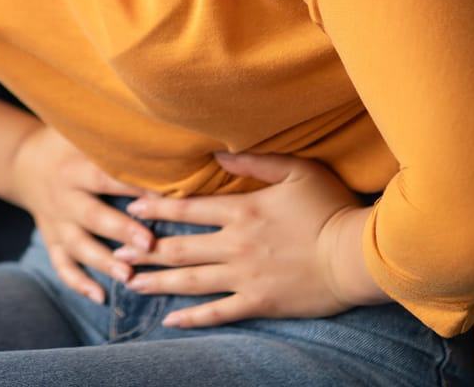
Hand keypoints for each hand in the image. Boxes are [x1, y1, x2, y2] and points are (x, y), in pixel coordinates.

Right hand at [7, 122, 159, 304]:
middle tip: (148, 243)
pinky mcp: (51, 239)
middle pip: (92, 215)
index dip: (131, 185)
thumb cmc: (67, 143)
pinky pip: (62, 265)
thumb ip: (113, 133)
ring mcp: (56, 222)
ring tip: (128, 275)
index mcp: (74, 167)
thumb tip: (159, 129)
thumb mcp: (80, 130)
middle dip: (120, 230)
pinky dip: (79, 282)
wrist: (23, 161)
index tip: (161, 195)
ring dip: (102, 262)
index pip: (105, 176)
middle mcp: (63, 196)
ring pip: (78, 246)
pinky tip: (100, 296)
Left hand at [110, 151, 372, 327]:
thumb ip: (254, 161)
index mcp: (241, 210)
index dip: (156, 209)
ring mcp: (245, 276)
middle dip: (144, 250)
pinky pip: (218, 312)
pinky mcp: (260, 302)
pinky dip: (192, 317)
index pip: (188, 209)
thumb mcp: (296, 171)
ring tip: (130, 283)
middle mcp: (235, 244)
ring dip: (157, 282)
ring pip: (190, 280)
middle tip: (115, 253)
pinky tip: (169, 319)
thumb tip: (216, 154)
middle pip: (179, 247)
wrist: (359, 255)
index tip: (130, 208)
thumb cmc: (332, 208)